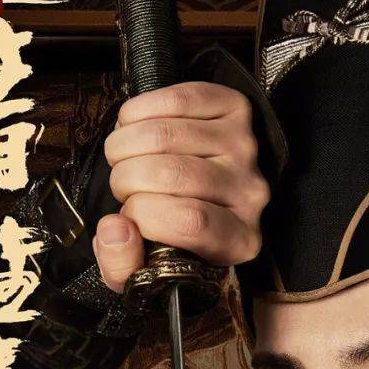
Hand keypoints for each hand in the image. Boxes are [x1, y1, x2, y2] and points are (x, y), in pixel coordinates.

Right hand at [94, 81, 270, 292]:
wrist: (195, 194)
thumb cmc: (168, 234)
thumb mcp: (144, 270)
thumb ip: (122, 265)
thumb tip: (116, 226)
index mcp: (237, 241)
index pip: (191, 221)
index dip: (144, 214)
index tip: (128, 214)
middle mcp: (251, 194)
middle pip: (175, 173)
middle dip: (127, 177)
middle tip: (121, 185)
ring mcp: (246, 148)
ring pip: (168, 134)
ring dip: (124, 144)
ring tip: (121, 158)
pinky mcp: (236, 110)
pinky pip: (179, 98)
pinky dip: (139, 110)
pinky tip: (131, 127)